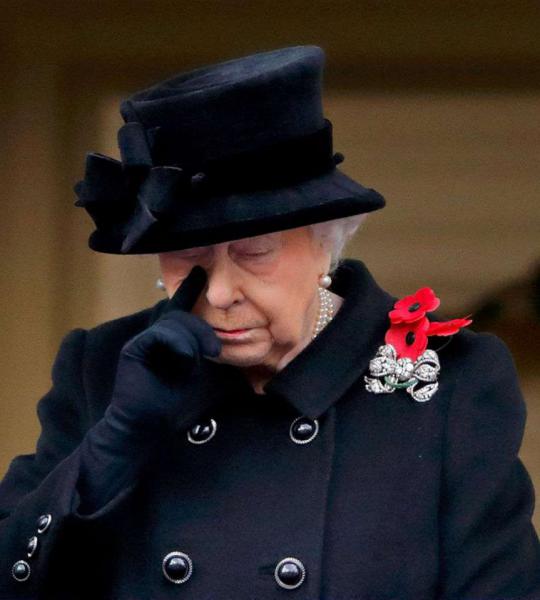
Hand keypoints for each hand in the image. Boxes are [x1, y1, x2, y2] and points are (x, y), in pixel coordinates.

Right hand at [108, 265, 223, 434]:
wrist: (148, 426)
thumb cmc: (177, 404)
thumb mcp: (205, 377)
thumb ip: (212, 358)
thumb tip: (229, 347)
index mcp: (173, 341)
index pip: (182, 309)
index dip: (190, 288)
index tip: (200, 270)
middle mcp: (158, 337)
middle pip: (185, 316)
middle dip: (204, 330)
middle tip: (215, 350)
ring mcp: (145, 341)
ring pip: (175, 322)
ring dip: (194, 339)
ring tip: (202, 358)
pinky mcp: (134, 349)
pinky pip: (160, 334)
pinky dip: (177, 344)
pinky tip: (185, 360)